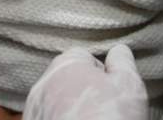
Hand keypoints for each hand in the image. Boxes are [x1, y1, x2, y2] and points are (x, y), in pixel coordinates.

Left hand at [25, 45, 147, 119]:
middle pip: (69, 81)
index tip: (112, 93)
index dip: (103, 74)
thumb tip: (118, 50)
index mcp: (65, 64)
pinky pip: (48, 118)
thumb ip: (123, 61)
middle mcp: (43, 84)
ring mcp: (34, 111)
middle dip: (85, 92)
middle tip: (104, 112)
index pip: (85, 58)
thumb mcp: (129, 85)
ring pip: (57, 103)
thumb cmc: (109, 119)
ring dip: (71, 111)